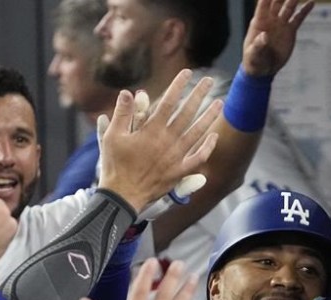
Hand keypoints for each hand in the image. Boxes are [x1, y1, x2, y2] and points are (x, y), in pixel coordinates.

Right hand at [97, 70, 220, 211]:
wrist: (123, 195)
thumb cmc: (115, 165)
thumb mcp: (112, 136)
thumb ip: (122, 113)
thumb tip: (128, 92)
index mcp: (151, 130)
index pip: (169, 102)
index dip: (179, 85)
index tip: (188, 73)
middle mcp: (168, 141)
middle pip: (187, 113)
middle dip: (199, 95)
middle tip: (209, 81)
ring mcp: (176, 157)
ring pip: (198, 133)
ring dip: (209, 117)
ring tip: (219, 103)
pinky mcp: (180, 171)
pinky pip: (198, 158)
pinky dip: (208, 147)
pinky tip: (214, 136)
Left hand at [242, 0, 314, 76]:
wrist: (264, 69)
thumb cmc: (254, 61)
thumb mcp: (253, 55)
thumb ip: (258, 46)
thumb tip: (264, 36)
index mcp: (259, 22)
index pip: (263, 5)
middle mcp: (270, 19)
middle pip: (277, 2)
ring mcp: (281, 24)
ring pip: (289, 8)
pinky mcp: (290, 31)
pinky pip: (298, 18)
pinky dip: (304, 10)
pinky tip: (311, 3)